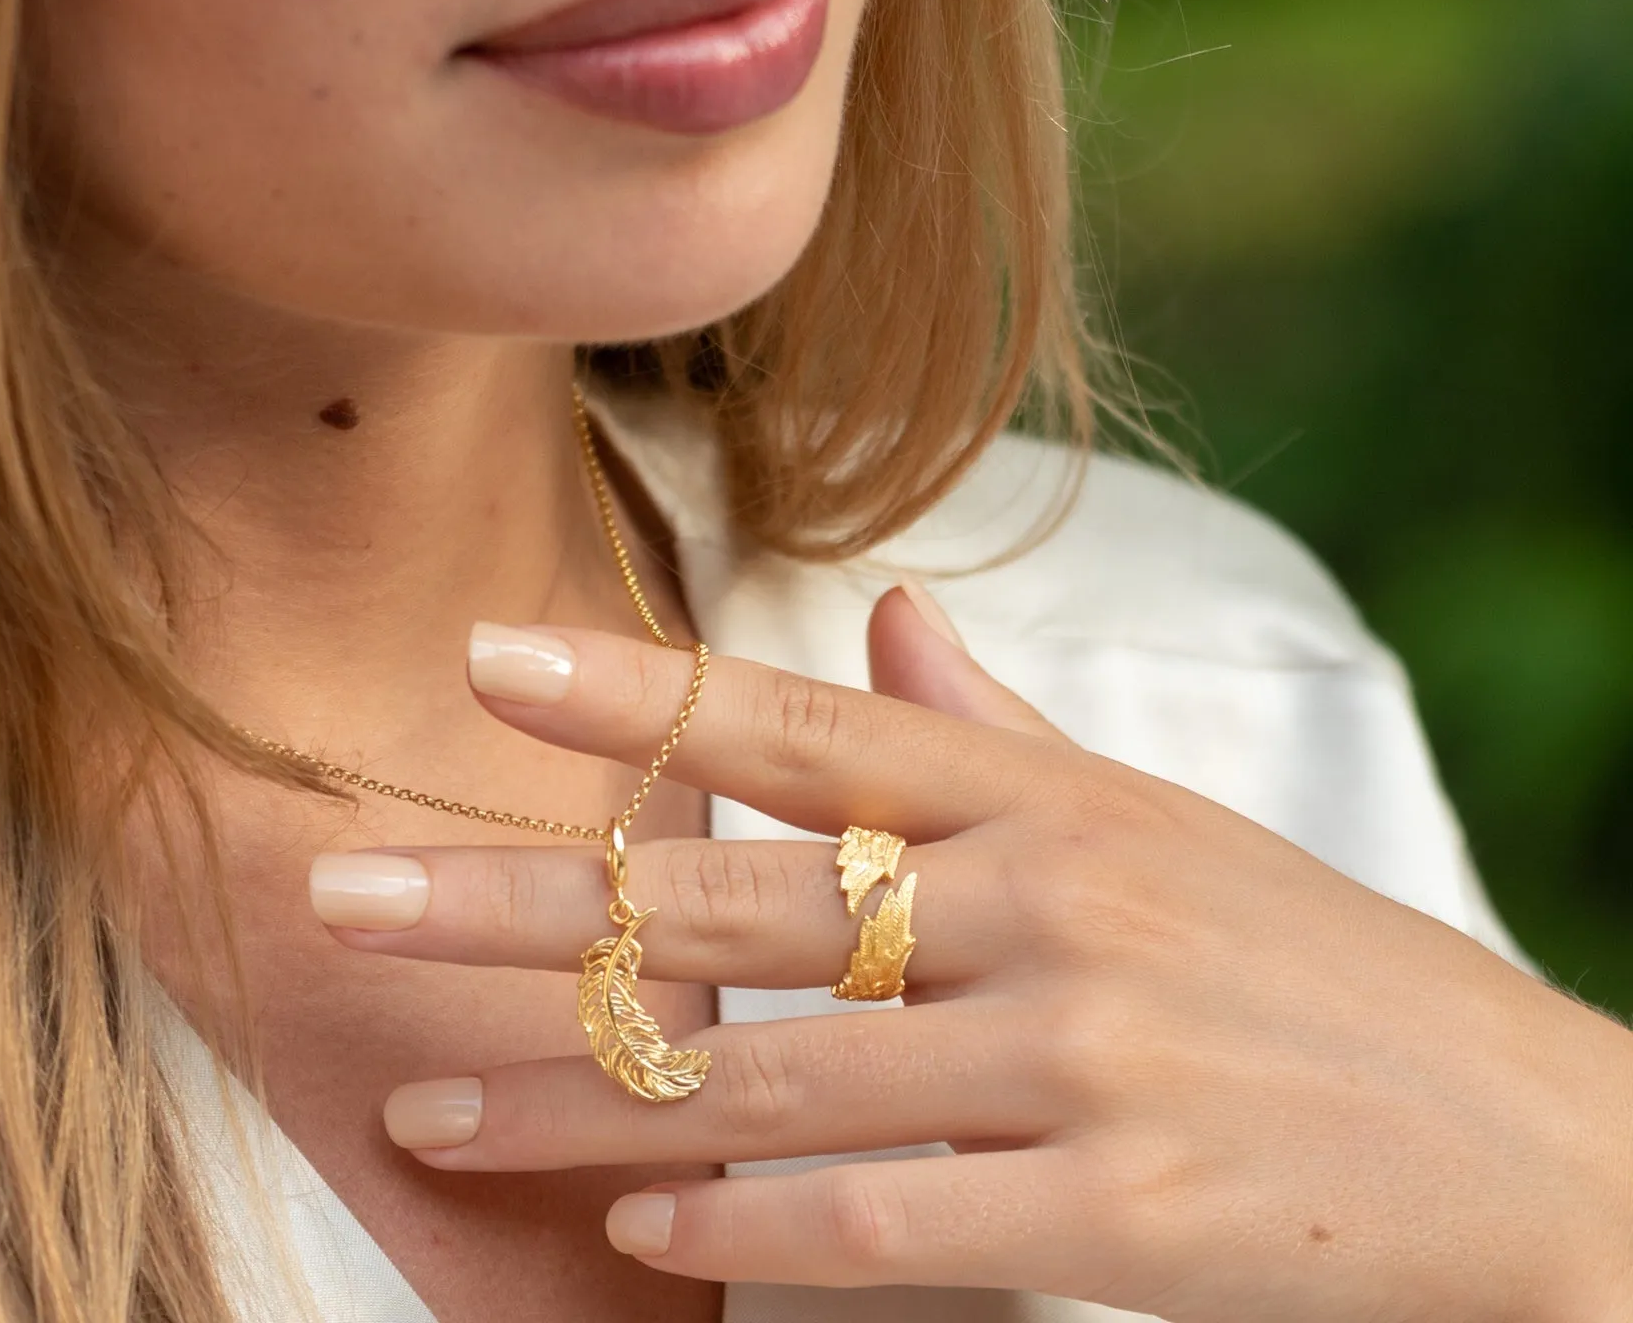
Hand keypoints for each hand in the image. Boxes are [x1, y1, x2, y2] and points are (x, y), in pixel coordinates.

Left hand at [308, 589, 1632, 1321]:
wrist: (1533, 1141)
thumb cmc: (1303, 965)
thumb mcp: (1151, 820)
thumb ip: (995, 734)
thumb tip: (881, 629)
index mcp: (1041, 792)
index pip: (796, 720)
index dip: (632, 691)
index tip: (476, 664)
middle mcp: (1045, 897)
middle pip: (733, 891)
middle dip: (518, 900)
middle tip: (338, 895)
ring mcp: (1084, 1050)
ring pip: (769, 1071)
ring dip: (579, 1095)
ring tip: (425, 1102)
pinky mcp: (1127, 1208)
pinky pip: (885, 1213)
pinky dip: (743, 1221)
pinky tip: (629, 1223)